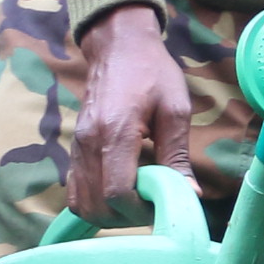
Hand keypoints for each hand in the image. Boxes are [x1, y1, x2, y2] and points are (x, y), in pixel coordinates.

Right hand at [68, 3, 193, 222]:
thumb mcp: (175, 110)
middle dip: (126, 216)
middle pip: (96, 204)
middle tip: (152, 206)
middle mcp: (88, 143)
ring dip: (109, 213)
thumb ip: (178, 155)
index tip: (162, 205)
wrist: (118, 47)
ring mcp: (76, 146)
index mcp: (115, 133)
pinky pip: (75, 189)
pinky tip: (119, 193)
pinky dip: (94, 201)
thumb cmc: (152, 73)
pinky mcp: (74, 148)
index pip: (118, 192)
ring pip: (81, 202)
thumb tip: (189, 194)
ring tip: (138, 202)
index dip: (141, 209)